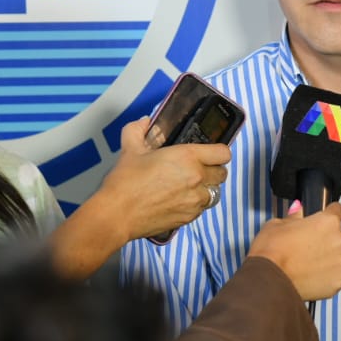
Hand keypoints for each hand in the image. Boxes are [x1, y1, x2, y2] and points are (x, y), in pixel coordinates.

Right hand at [45, 118, 230, 279]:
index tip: (208, 153)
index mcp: (187, 157)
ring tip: (187, 186)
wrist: (117, 214)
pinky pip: (202, 208)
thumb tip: (146, 122)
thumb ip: (138, 129)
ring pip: (214, 192)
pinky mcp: (189, 218)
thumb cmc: (125, 181)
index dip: (217, 152)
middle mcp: (197, 178)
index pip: (223, 153)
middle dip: (212, 170)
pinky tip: (178, 200)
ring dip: (205, 188)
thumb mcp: (130, 148)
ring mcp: (195, 201)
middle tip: (196, 169)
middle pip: (222, 173)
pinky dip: (195, 204)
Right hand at [247, 202, 340, 300]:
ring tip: (307, 264)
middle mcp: (339, 240)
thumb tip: (297, 211)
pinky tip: (310, 276)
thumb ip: (294, 216)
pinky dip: (327, 276)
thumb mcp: (277, 224)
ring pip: (339, 257)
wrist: (270, 280)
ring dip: (328, 258)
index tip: (323, 220)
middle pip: (338, 236)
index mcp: (327, 221)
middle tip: (307, 246)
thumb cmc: (272, 251)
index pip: (337, 210)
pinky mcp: (339, 280)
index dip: (328, 214)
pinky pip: (336, 275)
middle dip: (326, 239)